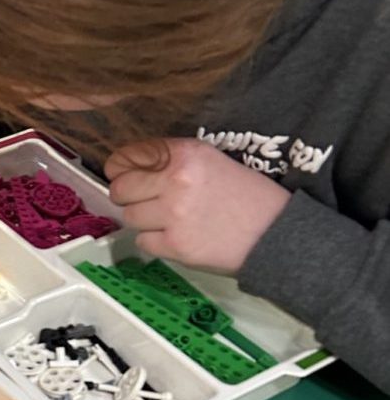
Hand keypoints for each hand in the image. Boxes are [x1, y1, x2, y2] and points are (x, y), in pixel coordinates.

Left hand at [104, 138, 290, 273]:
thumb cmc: (245, 196)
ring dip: (144, 220)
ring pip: (129, 217)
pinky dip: (155, 242)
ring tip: (170, 220)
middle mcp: (176, 179)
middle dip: (129, 196)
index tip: (127, 176)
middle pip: (120, 189)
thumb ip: (169, 159)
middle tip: (149, 202)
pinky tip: (178, 236)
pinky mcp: (178, 246)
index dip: (122, 169)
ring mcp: (175, 214)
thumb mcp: (210, 161)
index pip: (127, 156)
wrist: (280, 235)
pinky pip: (143, 242)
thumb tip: (125, 167)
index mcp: (184, 153)